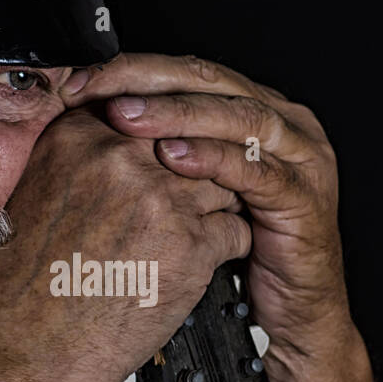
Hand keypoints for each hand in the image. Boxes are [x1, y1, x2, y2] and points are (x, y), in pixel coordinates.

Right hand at [0, 106, 251, 381]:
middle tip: (182, 199)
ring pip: (219, 182)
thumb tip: (117, 141)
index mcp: (76, 138)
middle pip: (186, 141)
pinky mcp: (191, 245)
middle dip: (190, 170)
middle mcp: (120, 158)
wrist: (31, 351)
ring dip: (212, 208)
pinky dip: (224, 248)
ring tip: (192, 233)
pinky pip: (235, 230)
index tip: (159, 160)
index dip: (158, 140)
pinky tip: (200, 262)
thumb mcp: (35, 197)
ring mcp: (160, 199)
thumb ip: (76, 159)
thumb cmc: (25, 285)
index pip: (144, 113)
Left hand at [62, 54, 356, 381]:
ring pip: (233, 116)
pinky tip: (172, 160)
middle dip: (147, 80)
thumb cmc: (230, 251)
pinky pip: (254, 169)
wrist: (288, 311)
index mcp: (249, 108)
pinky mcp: (303, 195)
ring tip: (126, 117)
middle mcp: (279, 120)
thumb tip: (85, 120)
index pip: (184, 71)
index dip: (130, 70)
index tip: (79, 78)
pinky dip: (211, 160)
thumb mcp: (184, 190)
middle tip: (97, 86)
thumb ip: (154, 148)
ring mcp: (299, 154)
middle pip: (208, 80)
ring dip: (175, 114)